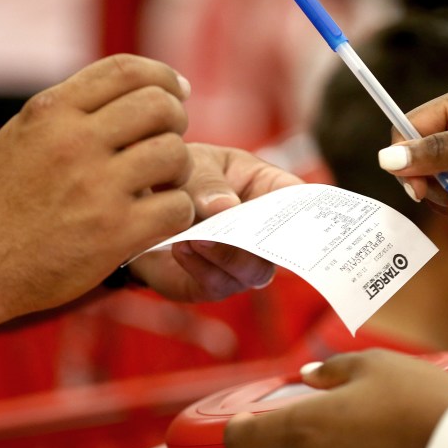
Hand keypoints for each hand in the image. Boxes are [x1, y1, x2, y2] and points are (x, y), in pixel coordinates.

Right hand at [0, 54, 197, 318]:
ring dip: (180, 170)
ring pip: (174, 154)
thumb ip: (68, 109)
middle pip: (159, 106)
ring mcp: (96, 188)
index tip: (177, 92)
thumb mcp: (22, 136)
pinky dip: (178, 212)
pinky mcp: (114, 233)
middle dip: (175, 122)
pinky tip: (159, 219)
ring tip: (164, 185)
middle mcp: (74, 142)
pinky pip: (177, 207)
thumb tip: (128, 89)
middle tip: (167, 144)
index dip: (163, 76)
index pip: (126, 70)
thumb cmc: (3, 202)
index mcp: (50, 112)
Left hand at [129, 143, 304, 301]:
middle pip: (283, 247)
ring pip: (253, 272)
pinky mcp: (212, 284)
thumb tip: (226, 206)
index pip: (302, 204)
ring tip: (196, 236)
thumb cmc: (181, 176)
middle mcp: (263, 234)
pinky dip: (199, 266)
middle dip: (260, 240)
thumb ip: (206, 181)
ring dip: (227, 255)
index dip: (308, 213)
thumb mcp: (192, 164)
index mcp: (270, 192)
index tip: (301, 218)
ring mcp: (240, 263)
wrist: (138, 205)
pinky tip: (181, 246)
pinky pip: (216, 284)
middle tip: (230, 225)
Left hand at [223, 349, 447, 447]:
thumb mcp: (372, 363)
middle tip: (307, 421)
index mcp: (301, 427)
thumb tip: (313, 376)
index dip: (239, 429)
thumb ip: (332, 369)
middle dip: (278, 445)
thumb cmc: (418, 399)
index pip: (239, 440)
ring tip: (351, 435)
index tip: (250, 420)